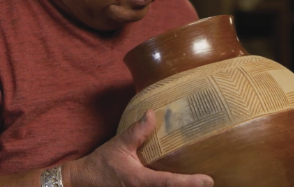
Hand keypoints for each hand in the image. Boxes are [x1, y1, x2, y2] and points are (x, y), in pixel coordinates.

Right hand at [64, 109, 213, 186]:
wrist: (84, 181)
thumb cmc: (103, 163)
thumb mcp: (119, 145)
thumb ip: (137, 131)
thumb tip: (151, 113)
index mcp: (139, 181)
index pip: (169, 183)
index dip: (189, 183)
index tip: (208, 180)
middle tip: (209, 183)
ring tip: (200, 185)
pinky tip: (182, 184)